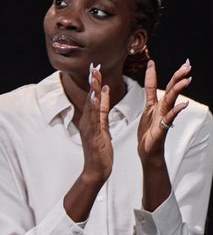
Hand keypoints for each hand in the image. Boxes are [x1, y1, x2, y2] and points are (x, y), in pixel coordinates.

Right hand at [78, 63, 112, 182]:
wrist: (97, 169)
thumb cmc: (100, 150)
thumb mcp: (102, 127)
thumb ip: (101, 111)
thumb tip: (103, 94)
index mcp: (91, 119)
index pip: (93, 97)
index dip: (95, 82)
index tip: (97, 67)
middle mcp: (88, 121)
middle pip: (90, 97)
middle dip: (92, 81)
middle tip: (94, 65)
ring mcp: (89, 128)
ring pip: (91, 105)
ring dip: (93, 90)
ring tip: (95, 76)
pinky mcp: (93, 135)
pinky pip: (94, 118)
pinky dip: (95, 107)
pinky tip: (96, 97)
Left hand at [137, 59, 191, 163]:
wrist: (148, 152)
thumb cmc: (148, 133)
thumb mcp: (146, 109)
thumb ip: (149, 93)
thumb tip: (150, 78)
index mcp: (156, 105)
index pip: (155, 86)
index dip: (152, 73)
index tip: (151, 61)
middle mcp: (162, 109)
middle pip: (171, 89)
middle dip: (178, 77)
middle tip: (187, 65)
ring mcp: (164, 118)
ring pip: (172, 101)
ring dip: (179, 90)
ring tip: (186, 79)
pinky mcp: (163, 128)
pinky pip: (170, 118)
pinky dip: (177, 111)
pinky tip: (183, 104)